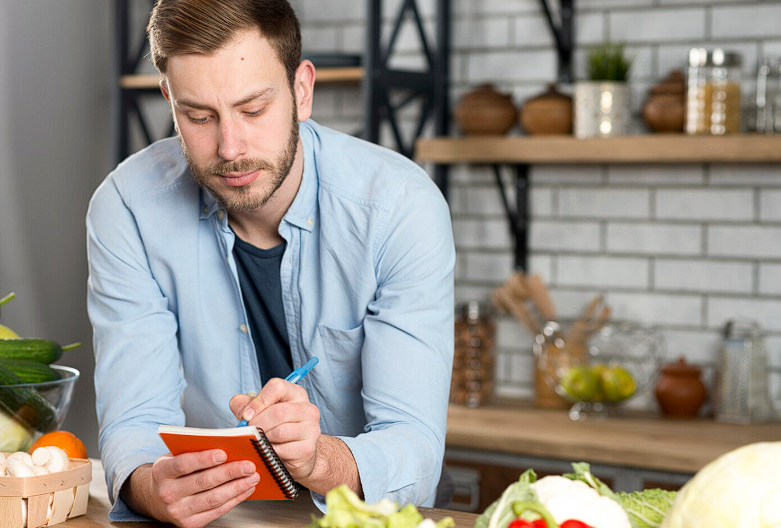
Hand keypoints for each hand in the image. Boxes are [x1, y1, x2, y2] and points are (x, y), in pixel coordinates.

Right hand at [123, 450, 258, 527]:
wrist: (157, 498)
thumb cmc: (174, 472)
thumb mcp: (176, 456)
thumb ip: (195, 449)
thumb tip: (227, 443)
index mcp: (162, 472)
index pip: (183, 464)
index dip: (204, 459)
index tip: (224, 453)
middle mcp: (167, 493)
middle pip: (203, 482)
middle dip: (229, 473)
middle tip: (249, 465)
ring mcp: (178, 511)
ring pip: (213, 499)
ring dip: (237, 487)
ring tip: (253, 477)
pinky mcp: (190, 523)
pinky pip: (217, 511)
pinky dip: (235, 499)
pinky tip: (246, 489)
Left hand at [229, 378, 320, 482]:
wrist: (296, 454)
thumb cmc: (276, 428)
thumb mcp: (261, 411)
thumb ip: (245, 405)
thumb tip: (242, 410)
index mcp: (295, 393)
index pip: (277, 387)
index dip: (259, 401)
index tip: (246, 415)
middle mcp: (307, 409)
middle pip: (278, 412)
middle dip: (257, 423)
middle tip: (247, 431)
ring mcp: (311, 429)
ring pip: (280, 432)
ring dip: (263, 439)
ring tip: (258, 441)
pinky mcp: (308, 448)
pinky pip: (282, 450)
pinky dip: (269, 452)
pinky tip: (267, 452)